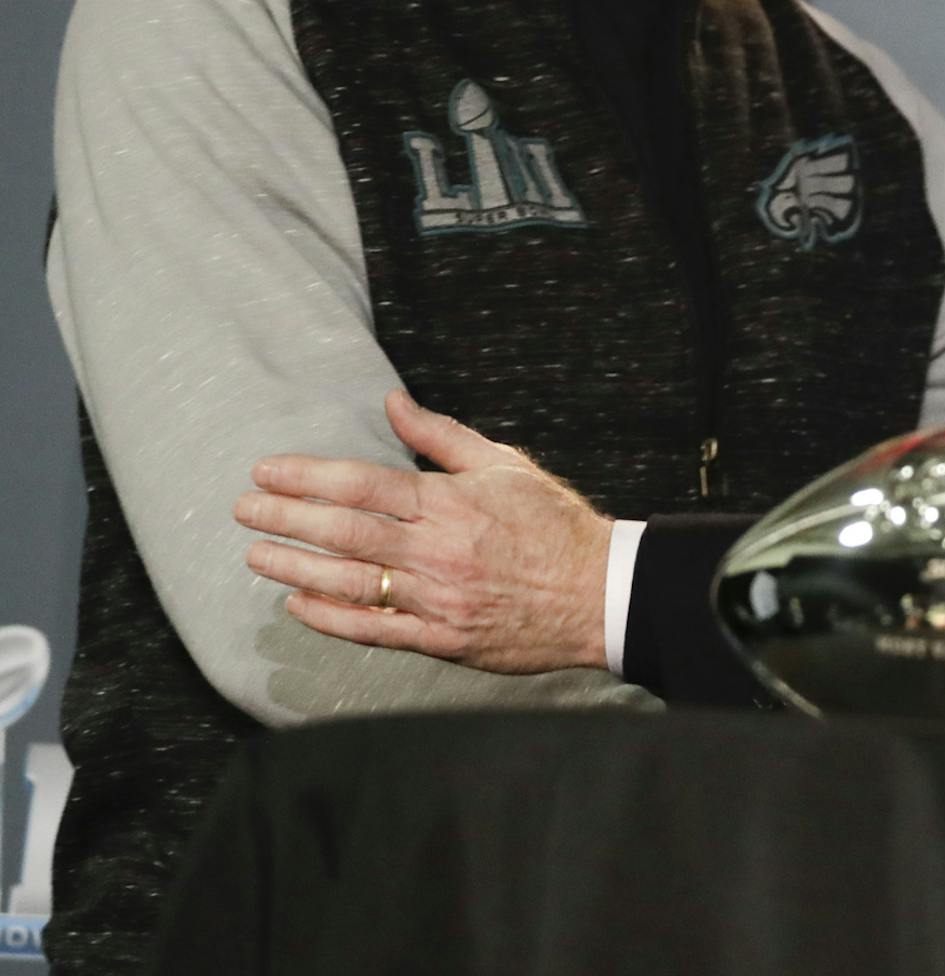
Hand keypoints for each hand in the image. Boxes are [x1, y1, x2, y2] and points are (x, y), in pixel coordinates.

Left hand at [234, 390, 611, 674]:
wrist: (599, 593)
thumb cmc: (553, 523)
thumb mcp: (504, 465)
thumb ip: (441, 437)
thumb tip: (393, 404)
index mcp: (450, 504)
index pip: (362, 485)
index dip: (306, 477)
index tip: (266, 471)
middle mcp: (436, 551)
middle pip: (343, 532)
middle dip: (285, 518)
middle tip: (244, 508)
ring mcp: (435, 599)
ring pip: (347, 583)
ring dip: (294, 568)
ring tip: (257, 555)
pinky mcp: (441, 639)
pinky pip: (373, 630)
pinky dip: (330, 619)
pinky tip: (299, 606)